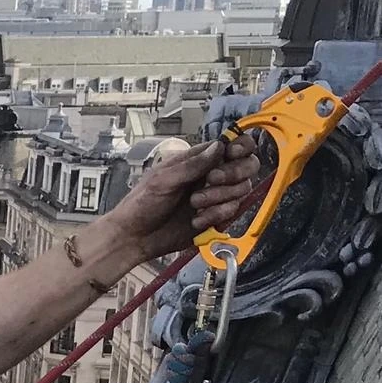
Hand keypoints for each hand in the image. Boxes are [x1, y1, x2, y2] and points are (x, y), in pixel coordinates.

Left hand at [111, 134, 263, 260]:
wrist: (135, 238)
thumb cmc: (142, 204)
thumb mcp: (164, 180)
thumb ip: (193, 165)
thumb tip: (220, 147)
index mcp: (199, 159)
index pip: (234, 145)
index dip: (241, 147)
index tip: (232, 155)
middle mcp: (212, 175)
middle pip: (248, 166)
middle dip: (233, 174)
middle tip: (210, 181)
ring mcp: (216, 196)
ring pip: (242, 189)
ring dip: (220, 197)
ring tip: (194, 205)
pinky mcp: (215, 217)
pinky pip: (231, 212)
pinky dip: (216, 216)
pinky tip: (196, 221)